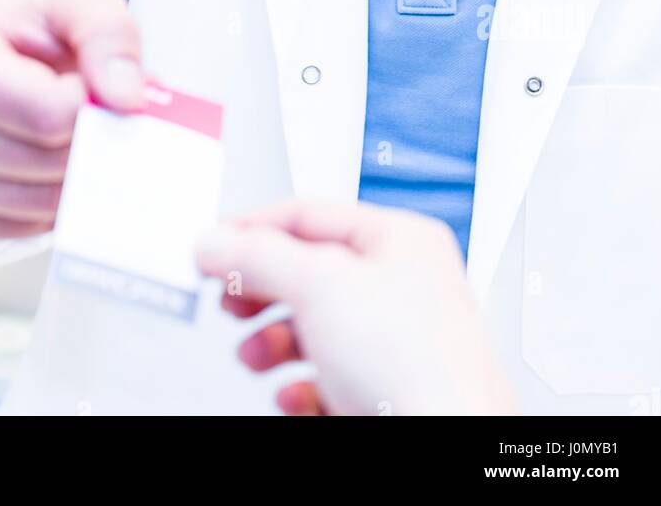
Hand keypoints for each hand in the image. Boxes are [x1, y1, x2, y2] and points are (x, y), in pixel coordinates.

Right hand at [0, 0, 142, 241]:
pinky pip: (29, 229)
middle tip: (95, 109)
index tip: (92, 80)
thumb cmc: (22, 29)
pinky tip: (53, 160)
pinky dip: (57, 200)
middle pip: (47, 162)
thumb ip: (107, 33)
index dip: (91, 102)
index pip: (46, 113)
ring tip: (75, 130)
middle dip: (90, 139)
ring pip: (42, 203)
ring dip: (80, 172)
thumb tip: (126, 97)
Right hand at [196, 199, 517, 416]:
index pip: (310, 215)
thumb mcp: (320, 286)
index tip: (213, 247)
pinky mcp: (387, 392)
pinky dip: (301, 386)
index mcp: (401, 240)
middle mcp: (403, 286)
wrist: (447, 446)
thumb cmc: (421, 368)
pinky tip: (294, 394)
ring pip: (315, 330)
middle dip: (261, 292)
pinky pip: (329, 378)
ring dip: (273, 343)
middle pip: (308, 274)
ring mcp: (397, 343)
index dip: (253, 228)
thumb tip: (218, 243)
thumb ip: (259, 257)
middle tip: (229, 300)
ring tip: (255, 354)